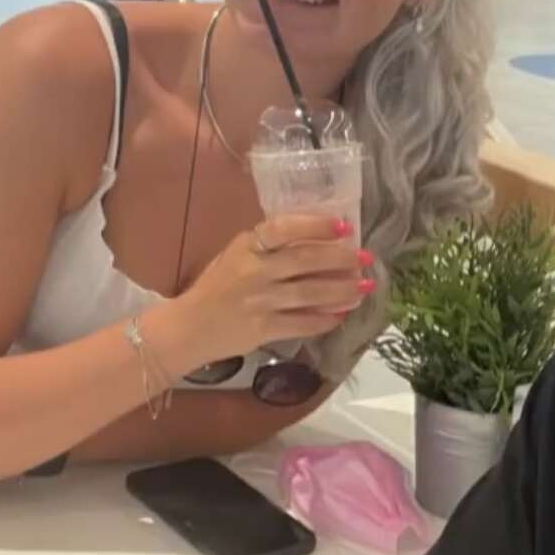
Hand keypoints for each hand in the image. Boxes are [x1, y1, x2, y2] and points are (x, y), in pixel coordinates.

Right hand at [164, 212, 374, 374]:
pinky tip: (342, 315)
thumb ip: (269, 247)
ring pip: (311, 294)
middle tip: (365, 259)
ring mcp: (260, 302)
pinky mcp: (264, 329)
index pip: (284, 228)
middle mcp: (254, 271)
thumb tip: (317, 240)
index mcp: (246, 246)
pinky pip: (303, 324)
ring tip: (365, 288)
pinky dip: (325, 320)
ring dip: (342, 290)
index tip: (344, 226)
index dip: (316, 225)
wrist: (188, 327)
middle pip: (305, 261)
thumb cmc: (215, 286)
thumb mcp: (236, 255)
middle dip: (341, 259)